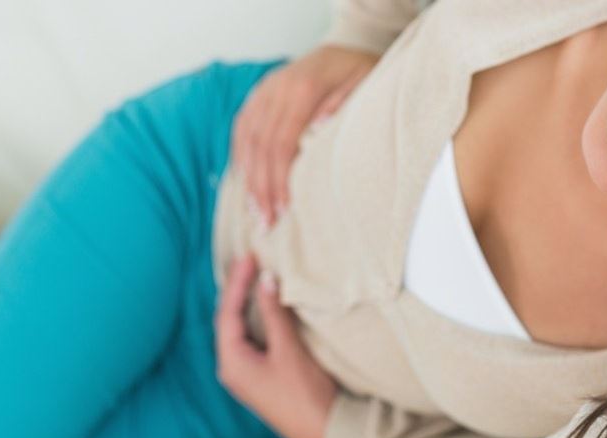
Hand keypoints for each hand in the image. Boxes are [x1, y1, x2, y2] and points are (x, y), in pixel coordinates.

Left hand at [214, 253, 336, 437]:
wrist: (324, 431)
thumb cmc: (304, 394)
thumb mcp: (288, 350)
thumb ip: (274, 314)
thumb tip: (266, 279)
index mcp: (232, 362)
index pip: (227, 313)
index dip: (237, 282)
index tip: (249, 257)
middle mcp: (233, 367)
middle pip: (229, 319)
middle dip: (237, 289)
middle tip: (248, 260)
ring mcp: (246, 372)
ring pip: (240, 328)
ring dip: (246, 302)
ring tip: (254, 274)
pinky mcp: (260, 374)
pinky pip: (252, 337)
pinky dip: (257, 317)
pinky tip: (265, 304)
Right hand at [231, 45, 379, 227]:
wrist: (346, 45)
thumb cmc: (360, 72)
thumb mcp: (364, 85)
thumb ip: (342, 106)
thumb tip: (320, 130)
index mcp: (302, 88)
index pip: (282, 143)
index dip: (279, 179)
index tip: (283, 209)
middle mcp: (276, 88)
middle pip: (261, 146)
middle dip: (262, 188)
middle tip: (266, 223)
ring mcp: (263, 90)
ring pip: (247, 140)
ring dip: (249, 179)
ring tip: (255, 213)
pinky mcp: (258, 95)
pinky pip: (242, 129)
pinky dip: (242, 159)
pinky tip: (247, 184)